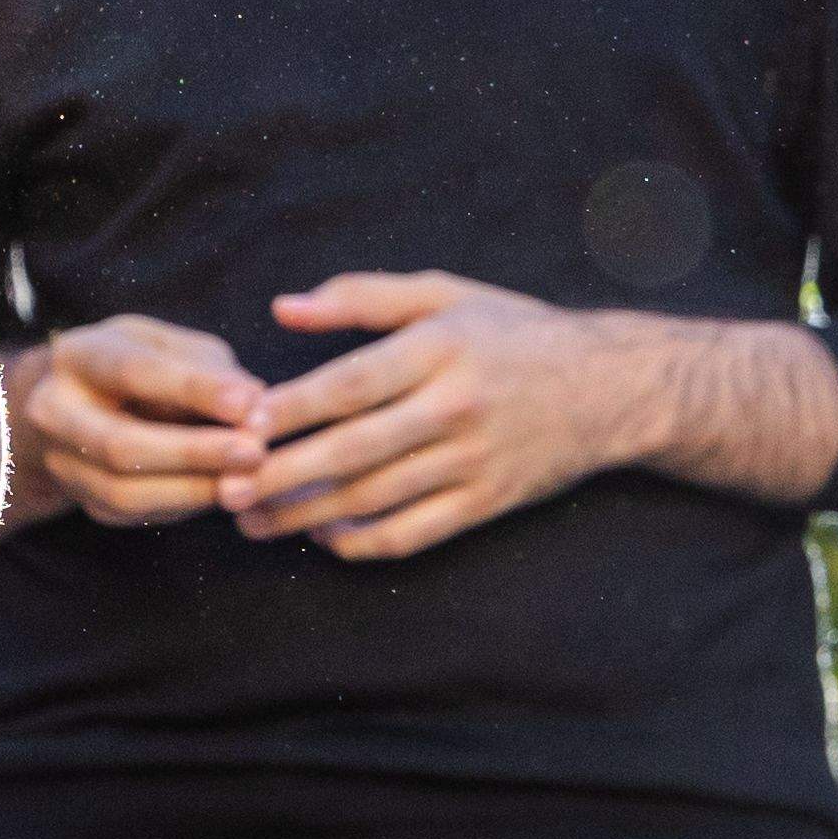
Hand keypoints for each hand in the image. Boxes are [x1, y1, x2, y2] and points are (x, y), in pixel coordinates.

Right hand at [3, 317, 267, 531]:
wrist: (79, 404)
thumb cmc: (141, 365)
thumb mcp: (169, 345)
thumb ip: (210, 368)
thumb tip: (254, 406)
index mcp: (77, 356)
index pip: (134, 372)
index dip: (194, 389)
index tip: (250, 401)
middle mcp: (54, 411)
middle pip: (119, 443)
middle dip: (193, 452)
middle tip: (255, 451)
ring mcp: (62, 462)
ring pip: (123, 492)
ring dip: (193, 489)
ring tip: (247, 479)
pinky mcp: (84, 501)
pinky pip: (135, 514)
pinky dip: (185, 505)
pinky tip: (224, 491)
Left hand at [228, 274, 645, 559]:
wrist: (612, 387)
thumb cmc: (514, 332)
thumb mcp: (444, 295)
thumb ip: (361, 298)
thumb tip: (283, 310)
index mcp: (440, 349)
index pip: (350, 383)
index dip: (288, 409)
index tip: (236, 425)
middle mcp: (456, 407)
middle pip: (352, 449)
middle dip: (281, 475)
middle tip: (225, 490)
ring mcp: (474, 460)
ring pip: (376, 498)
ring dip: (307, 515)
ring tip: (254, 522)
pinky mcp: (488, 501)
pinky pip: (415, 532)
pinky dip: (364, 542)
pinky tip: (324, 538)